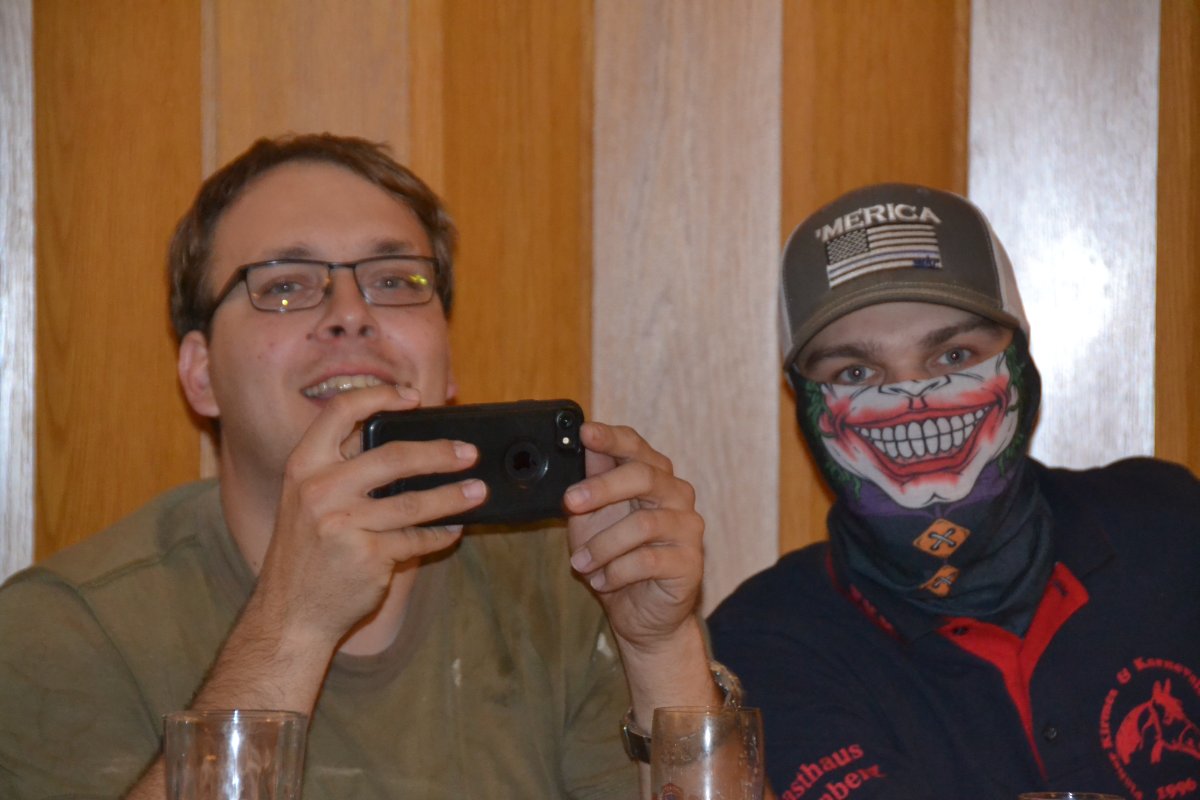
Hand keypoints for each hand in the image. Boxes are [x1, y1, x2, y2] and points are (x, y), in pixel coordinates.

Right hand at [254, 385, 486, 648]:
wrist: (289, 614)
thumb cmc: (306, 554)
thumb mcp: (305, 501)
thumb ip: (341, 470)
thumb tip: (404, 443)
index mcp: (303, 466)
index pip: (340, 412)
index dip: (380, 397)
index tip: (413, 397)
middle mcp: (320, 490)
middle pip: (393, 457)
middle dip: (440, 453)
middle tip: (469, 453)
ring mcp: (343, 524)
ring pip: (414, 501)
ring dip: (454, 496)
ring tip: (479, 491)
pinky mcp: (367, 556)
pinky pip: (416, 539)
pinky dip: (439, 534)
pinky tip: (453, 530)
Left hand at [564, 422, 704, 653]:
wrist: (640, 613)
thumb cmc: (615, 558)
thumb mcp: (591, 517)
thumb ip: (591, 480)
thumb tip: (583, 441)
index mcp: (653, 476)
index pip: (636, 446)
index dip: (611, 438)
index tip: (585, 432)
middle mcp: (676, 494)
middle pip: (643, 476)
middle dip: (602, 487)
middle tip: (570, 502)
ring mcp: (687, 528)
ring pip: (643, 524)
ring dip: (603, 545)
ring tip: (580, 563)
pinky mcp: (690, 562)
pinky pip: (649, 560)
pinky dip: (617, 571)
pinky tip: (602, 581)